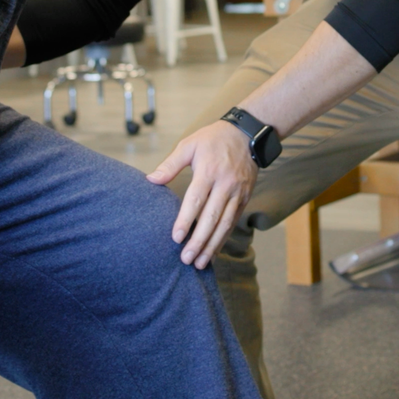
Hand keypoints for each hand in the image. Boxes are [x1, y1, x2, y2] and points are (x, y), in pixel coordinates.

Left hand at [146, 121, 257, 268]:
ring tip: (199, 263)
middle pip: (211, 217)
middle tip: (185, 259)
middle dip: (198, 241)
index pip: (196, 199)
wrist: (248, 134)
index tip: (176, 237)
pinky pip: (233, 222)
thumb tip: (150, 179)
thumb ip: (170, 164)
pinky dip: (223, 239)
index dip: (186, 219)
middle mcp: (225, 184)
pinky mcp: (245, 198)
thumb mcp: (189, 144)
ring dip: (212, 246)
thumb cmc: (213, 139)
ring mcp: (237, 193)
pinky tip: (213, 252)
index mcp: (209, 170)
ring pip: (224, 224)